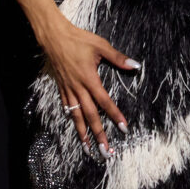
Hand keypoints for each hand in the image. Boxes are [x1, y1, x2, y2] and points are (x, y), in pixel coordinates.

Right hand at [35, 15, 137, 153]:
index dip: (115, 115)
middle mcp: (78, 88)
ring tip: (89, 149)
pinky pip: (68, 108)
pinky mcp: (62, 88)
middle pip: (90, 116)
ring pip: (76, 117)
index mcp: (89, 79)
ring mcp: (68, 90)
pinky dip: (72, 120)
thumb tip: (135, 65)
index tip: (124, 128)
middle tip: (105, 151)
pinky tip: (76, 129)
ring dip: (83, 134)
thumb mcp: (101, 46)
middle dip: (98, 134)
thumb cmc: (79, 40)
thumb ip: (118, 58)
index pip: (104, 102)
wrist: (54, 38)